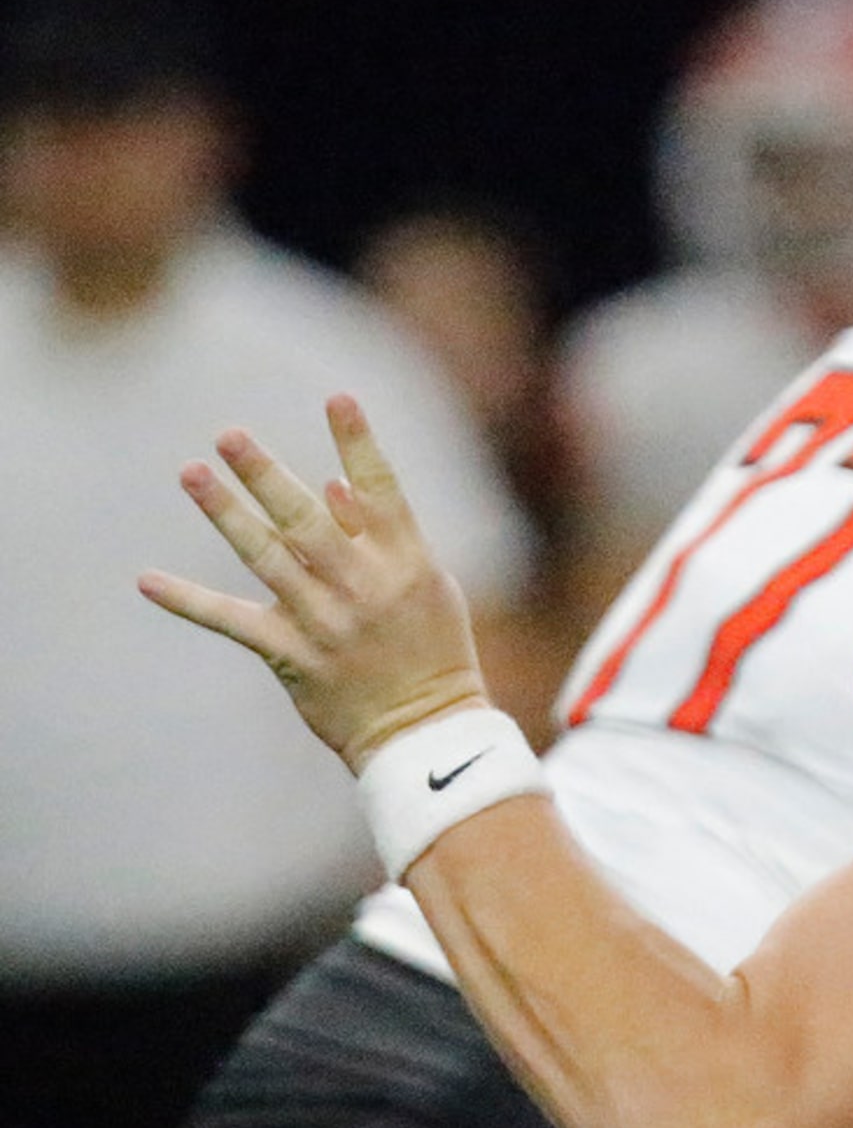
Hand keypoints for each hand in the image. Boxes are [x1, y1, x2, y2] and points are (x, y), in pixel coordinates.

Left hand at [139, 395, 488, 771]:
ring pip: (266, 558)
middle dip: (268, 475)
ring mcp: (325, 621)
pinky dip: (189, 601)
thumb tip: (334, 487)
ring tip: (192, 473)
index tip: (338, 397)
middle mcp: (364, 586)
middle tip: (228, 435)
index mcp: (406, 563)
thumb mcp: (426, 588)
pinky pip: (233, 622)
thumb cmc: (431, 649)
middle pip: (308, 520)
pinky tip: (147, 580)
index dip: (360, 443)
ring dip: (226, 514)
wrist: (426, 729)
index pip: (383, 491)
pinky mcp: (292, 656)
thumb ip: (381, 539)